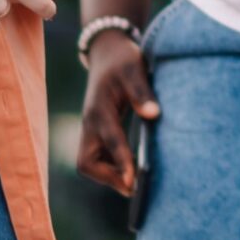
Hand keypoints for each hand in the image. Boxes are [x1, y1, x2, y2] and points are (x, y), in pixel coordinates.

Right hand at [76, 29, 157, 195]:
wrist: (107, 52)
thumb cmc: (122, 60)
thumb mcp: (134, 69)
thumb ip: (142, 92)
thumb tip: (154, 114)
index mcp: (100, 109)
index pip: (109, 141)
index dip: (120, 163)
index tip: (133, 181)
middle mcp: (90, 123)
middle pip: (86, 162)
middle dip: (106, 178)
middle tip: (132, 188)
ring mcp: (91, 128)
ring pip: (88, 162)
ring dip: (107, 175)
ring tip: (133, 184)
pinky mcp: (96, 132)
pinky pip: (96, 157)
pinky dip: (109, 168)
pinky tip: (128, 171)